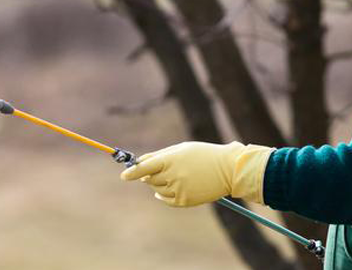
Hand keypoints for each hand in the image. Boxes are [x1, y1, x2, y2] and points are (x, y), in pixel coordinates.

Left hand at [120, 141, 273, 206]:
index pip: (145, 167)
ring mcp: (179, 189)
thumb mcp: (181, 149)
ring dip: (159, 184)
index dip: (132, 172)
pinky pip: (166, 200)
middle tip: (162, 170)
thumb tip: (139, 164)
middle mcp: (173, 175)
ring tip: (176, 176)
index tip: (123, 176)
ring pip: (157, 189)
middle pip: (149, 179)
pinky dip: (164, 196)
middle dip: (149, 175)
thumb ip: (159, 155)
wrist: (228, 169)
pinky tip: (171, 188)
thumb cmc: (203, 155)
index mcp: (171, 160)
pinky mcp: (185, 201)